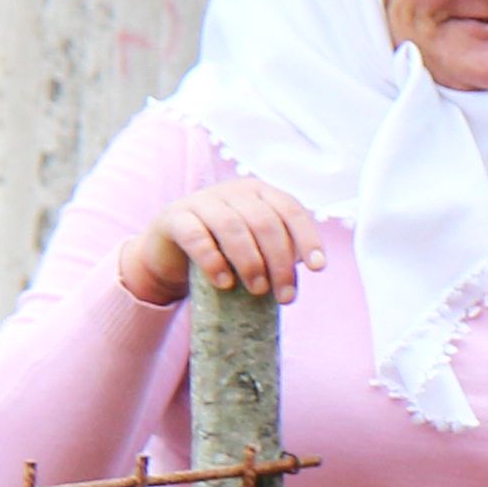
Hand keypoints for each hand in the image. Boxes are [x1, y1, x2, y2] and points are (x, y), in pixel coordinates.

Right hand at [119, 179, 331, 304]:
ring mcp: (201, 201)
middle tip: (285, 295)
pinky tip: (224, 283)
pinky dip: (213, 260)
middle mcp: (232, 191)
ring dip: (251, 262)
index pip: (290, 209)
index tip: (319, 268)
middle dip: (280, 261)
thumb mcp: (254, 248)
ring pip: (233, 227)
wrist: (169, 257)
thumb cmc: (221, 253)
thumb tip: (308, 268)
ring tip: (258, 290)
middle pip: (264, 222)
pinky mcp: (174, 218)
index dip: (307, 238)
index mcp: (258, 193)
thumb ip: (277, 251)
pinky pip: (196, 236)